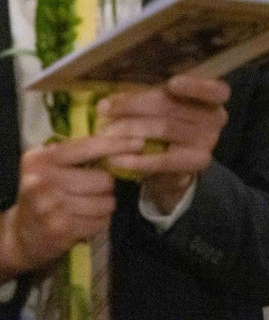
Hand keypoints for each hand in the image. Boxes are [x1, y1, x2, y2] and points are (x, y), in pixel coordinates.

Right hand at [0, 134, 143, 279]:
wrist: (19, 236)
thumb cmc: (44, 195)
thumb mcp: (51, 168)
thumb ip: (78, 154)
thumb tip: (122, 142)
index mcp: (41, 159)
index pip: (88, 146)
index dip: (117, 144)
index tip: (139, 143)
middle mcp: (42, 180)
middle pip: (103, 179)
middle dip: (106, 187)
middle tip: (92, 192)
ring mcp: (50, 206)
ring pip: (106, 202)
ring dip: (104, 206)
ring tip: (87, 208)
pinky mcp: (59, 229)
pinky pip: (100, 222)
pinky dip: (98, 223)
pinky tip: (83, 222)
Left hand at [97, 74, 230, 213]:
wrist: (175, 167)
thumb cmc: (167, 126)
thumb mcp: (161, 108)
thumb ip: (142, 101)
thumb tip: (107, 102)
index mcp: (213, 100)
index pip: (215, 90)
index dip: (195, 86)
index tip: (171, 83)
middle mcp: (216, 119)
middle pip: (174, 107)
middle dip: (135, 106)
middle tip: (105, 110)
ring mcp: (208, 142)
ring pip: (166, 129)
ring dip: (131, 129)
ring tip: (106, 132)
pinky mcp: (195, 164)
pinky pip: (164, 160)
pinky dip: (137, 160)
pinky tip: (116, 159)